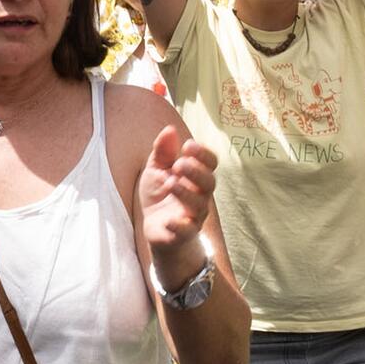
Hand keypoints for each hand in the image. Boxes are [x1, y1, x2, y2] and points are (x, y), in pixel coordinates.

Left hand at [138, 125, 216, 280]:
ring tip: (171, 183)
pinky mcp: (182, 234)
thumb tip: (170, 129)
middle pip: (209, 183)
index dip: (203, 154)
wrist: (154, 227)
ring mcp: (193, 216)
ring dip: (186, 193)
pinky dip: (180, 226)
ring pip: (199, 205)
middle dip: (197, 171)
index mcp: (196, 177)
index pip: (210, 164)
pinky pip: (187, 231)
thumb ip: (162, 151)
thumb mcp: (156, 169)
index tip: (187, 145)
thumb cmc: (160, 194)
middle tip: (179, 164)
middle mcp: (200, 196)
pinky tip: (170, 220)